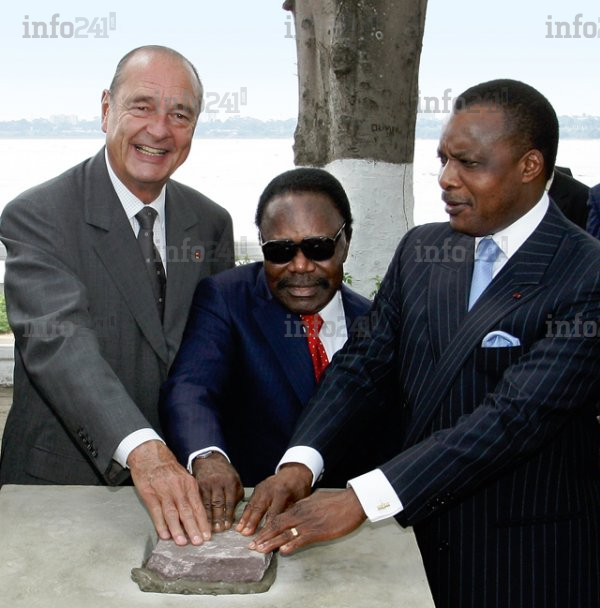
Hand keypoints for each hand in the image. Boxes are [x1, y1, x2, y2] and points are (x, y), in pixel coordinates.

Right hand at [128, 440, 209, 545]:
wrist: (150, 455)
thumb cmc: (169, 468)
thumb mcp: (185, 477)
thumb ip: (191, 493)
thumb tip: (199, 513)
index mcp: (189, 484)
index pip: (198, 506)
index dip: (203, 522)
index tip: (208, 535)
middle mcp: (178, 489)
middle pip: (187, 511)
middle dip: (193, 528)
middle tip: (199, 542)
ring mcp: (163, 492)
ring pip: (172, 514)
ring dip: (177, 529)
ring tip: (182, 542)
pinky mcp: (150, 495)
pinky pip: (156, 512)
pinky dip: (161, 525)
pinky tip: (165, 535)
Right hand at [192, 452, 243, 531]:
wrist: (210, 459)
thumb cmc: (225, 473)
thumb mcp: (235, 479)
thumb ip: (236, 495)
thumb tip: (234, 514)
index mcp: (230, 482)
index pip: (230, 501)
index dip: (228, 515)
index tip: (227, 526)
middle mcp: (218, 483)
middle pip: (218, 503)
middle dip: (218, 518)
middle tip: (218, 530)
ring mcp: (206, 484)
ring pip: (207, 503)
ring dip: (207, 518)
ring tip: (208, 529)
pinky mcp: (196, 485)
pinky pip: (197, 500)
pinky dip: (198, 511)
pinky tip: (198, 519)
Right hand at [236, 463, 312, 535]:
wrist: (294, 472)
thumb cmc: (298, 489)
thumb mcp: (299, 501)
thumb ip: (289, 513)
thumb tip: (283, 531)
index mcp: (282, 493)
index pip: (274, 513)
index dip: (268, 526)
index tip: (263, 538)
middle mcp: (270, 490)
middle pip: (260, 508)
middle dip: (252, 522)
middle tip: (246, 534)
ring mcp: (263, 488)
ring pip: (252, 504)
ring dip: (245, 518)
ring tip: (239, 529)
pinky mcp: (258, 488)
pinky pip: (250, 501)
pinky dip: (245, 512)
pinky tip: (241, 521)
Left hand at [249, 487, 366, 554]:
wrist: (352, 501)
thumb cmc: (336, 501)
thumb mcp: (315, 500)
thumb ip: (304, 506)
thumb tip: (296, 511)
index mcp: (300, 506)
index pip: (278, 516)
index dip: (266, 527)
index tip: (257, 535)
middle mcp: (300, 514)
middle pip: (277, 525)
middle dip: (263, 536)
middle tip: (251, 546)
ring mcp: (308, 523)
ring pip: (285, 533)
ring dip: (271, 543)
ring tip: (260, 550)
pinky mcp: (318, 531)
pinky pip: (301, 539)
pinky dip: (291, 545)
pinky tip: (283, 551)